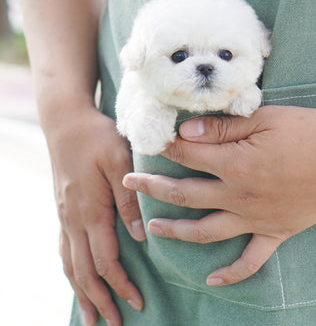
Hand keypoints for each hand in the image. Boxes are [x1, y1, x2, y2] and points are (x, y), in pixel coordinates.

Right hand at [47, 105, 143, 325]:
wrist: (66, 122)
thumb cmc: (96, 137)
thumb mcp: (119, 160)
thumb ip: (129, 199)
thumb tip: (140, 237)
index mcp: (90, 210)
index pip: (105, 260)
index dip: (120, 284)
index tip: (137, 302)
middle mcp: (73, 219)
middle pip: (83, 271)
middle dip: (100, 299)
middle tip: (114, 324)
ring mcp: (65, 215)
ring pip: (69, 264)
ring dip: (81, 291)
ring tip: (91, 316)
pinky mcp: (63, 208)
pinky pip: (64, 248)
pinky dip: (70, 271)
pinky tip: (76, 277)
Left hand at [123, 105, 315, 286]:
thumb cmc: (310, 132)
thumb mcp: (266, 118)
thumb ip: (224, 126)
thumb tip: (187, 131)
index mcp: (235, 163)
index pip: (188, 155)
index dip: (164, 148)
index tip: (145, 143)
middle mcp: (239, 196)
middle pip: (186, 193)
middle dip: (154, 188)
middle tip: (129, 184)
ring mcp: (256, 218)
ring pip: (207, 230)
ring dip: (177, 230)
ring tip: (153, 229)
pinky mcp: (276, 232)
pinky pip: (251, 259)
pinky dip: (232, 272)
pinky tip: (213, 278)